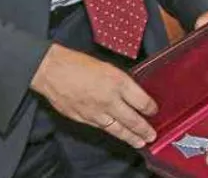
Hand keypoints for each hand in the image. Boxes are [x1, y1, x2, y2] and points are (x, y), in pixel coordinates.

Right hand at [30, 44, 157, 147]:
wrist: (52, 71)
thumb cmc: (78, 63)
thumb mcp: (107, 66)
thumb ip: (120, 82)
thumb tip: (132, 93)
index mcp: (118, 81)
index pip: (142, 101)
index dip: (150, 108)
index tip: (154, 111)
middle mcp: (110, 99)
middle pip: (133, 120)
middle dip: (144, 130)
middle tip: (152, 136)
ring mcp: (97, 112)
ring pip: (118, 129)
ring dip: (131, 137)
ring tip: (140, 143)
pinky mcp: (84, 119)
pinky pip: (103, 128)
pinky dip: (113, 133)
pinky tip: (118, 135)